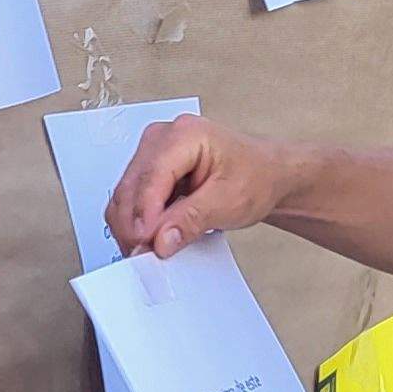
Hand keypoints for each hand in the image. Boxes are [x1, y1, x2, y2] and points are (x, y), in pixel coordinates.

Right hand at [104, 112, 289, 259]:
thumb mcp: (229, 202)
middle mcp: (163, 138)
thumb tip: (160, 240)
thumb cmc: (256, 177)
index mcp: (185, 135)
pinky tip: (152, 238)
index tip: (145, 245)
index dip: (143, 215)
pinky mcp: (150, 169)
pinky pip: (131, 199)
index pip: (150, 177)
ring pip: (125, 195)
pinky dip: (137, 223)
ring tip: (150, 251)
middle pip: (131, 187)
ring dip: (132, 227)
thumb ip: (191, 220)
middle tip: (146, 256)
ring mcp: (153, 152)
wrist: (267, 174)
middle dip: (134, 225)